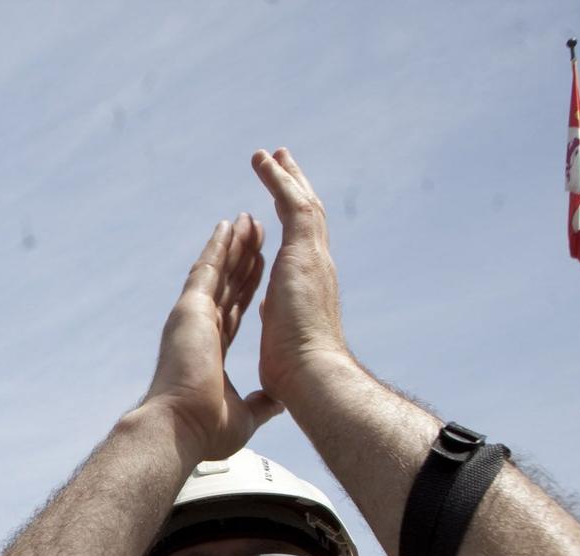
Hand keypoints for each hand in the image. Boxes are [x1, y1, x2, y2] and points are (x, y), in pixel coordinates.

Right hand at [141, 215, 279, 462]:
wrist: (180, 428)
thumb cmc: (204, 430)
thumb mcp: (245, 416)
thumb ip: (260, 404)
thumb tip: (277, 404)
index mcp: (212, 350)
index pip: (234, 311)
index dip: (249, 288)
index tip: (262, 268)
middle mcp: (201, 329)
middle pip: (228, 285)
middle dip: (244, 258)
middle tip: (257, 232)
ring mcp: (193, 318)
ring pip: (219, 272)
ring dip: (234, 245)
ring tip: (248, 219)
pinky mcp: (190, 310)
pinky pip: (207, 269)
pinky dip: (219, 246)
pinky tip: (229, 225)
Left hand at [251, 148, 351, 403]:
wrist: (311, 376)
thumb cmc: (296, 377)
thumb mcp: (282, 349)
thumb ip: (280, 332)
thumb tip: (273, 333)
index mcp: (306, 292)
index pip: (298, 253)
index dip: (287, 231)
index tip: (273, 217)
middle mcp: (315, 270)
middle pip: (307, 221)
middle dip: (293, 192)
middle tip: (283, 165)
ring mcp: (313, 259)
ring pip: (302, 205)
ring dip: (286, 178)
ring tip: (270, 154)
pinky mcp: (305, 252)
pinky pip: (293, 204)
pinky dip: (279, 181)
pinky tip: (264, 162)